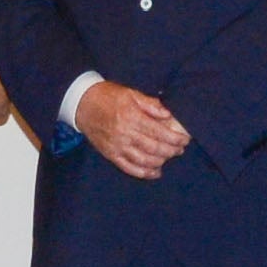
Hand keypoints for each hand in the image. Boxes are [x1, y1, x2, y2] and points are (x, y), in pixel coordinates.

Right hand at [73, 79, 190, 180]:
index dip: (175, 138)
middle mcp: (125, 133)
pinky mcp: (110, 154)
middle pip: (154, 148)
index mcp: (131, 116)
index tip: (185, 139)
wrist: (81, 104)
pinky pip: (129, 168)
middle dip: (171, 151)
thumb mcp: (130, 93)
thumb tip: (168, 114)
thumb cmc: (108, 96)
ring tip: (169, 157)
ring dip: (161, 161)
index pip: (159, 132)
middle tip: (180, 149)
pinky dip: (144, 173)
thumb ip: (150, 104)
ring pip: (144, 160)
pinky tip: (155, 172)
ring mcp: (117, 146)